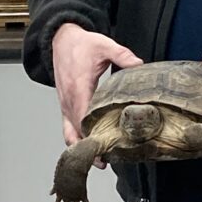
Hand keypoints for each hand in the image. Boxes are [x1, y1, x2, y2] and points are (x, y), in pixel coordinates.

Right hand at [52, 23, 142, 164]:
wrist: (61, 39)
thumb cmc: (81, 44)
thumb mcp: (105, 45)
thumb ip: (123, 55)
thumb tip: (139, 64)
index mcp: (79, 86)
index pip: (84, 116)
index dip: (93, 132)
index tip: (105, 146)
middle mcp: (69, 99)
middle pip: (77, 130)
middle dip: (90, 146)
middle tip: (107, 160)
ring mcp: (65, 103)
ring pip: (69, 132)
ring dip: (82, 146)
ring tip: (99, 161)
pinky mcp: (64, 104)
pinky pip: (66, 127)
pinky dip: (75, 139)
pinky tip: (86, 148)